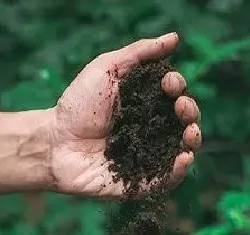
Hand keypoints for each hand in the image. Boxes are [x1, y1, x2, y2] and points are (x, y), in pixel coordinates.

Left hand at [51, 32, 201, 197]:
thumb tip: (174, 38)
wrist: (55, 141)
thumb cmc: (77, 104)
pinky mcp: (141, 182)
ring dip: (193, 140)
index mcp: (146, 104)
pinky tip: (184, 158)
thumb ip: (139, 52)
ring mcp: (148, 157)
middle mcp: (151, 130)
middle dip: (190, 111)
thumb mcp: (107, 69)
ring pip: (182, 150)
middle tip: (180, 105)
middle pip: (184, 121)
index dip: (178, 87)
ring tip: (191, 132)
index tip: (169, 83)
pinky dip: (179, 171)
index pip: (174, 95)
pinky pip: (167, 179)